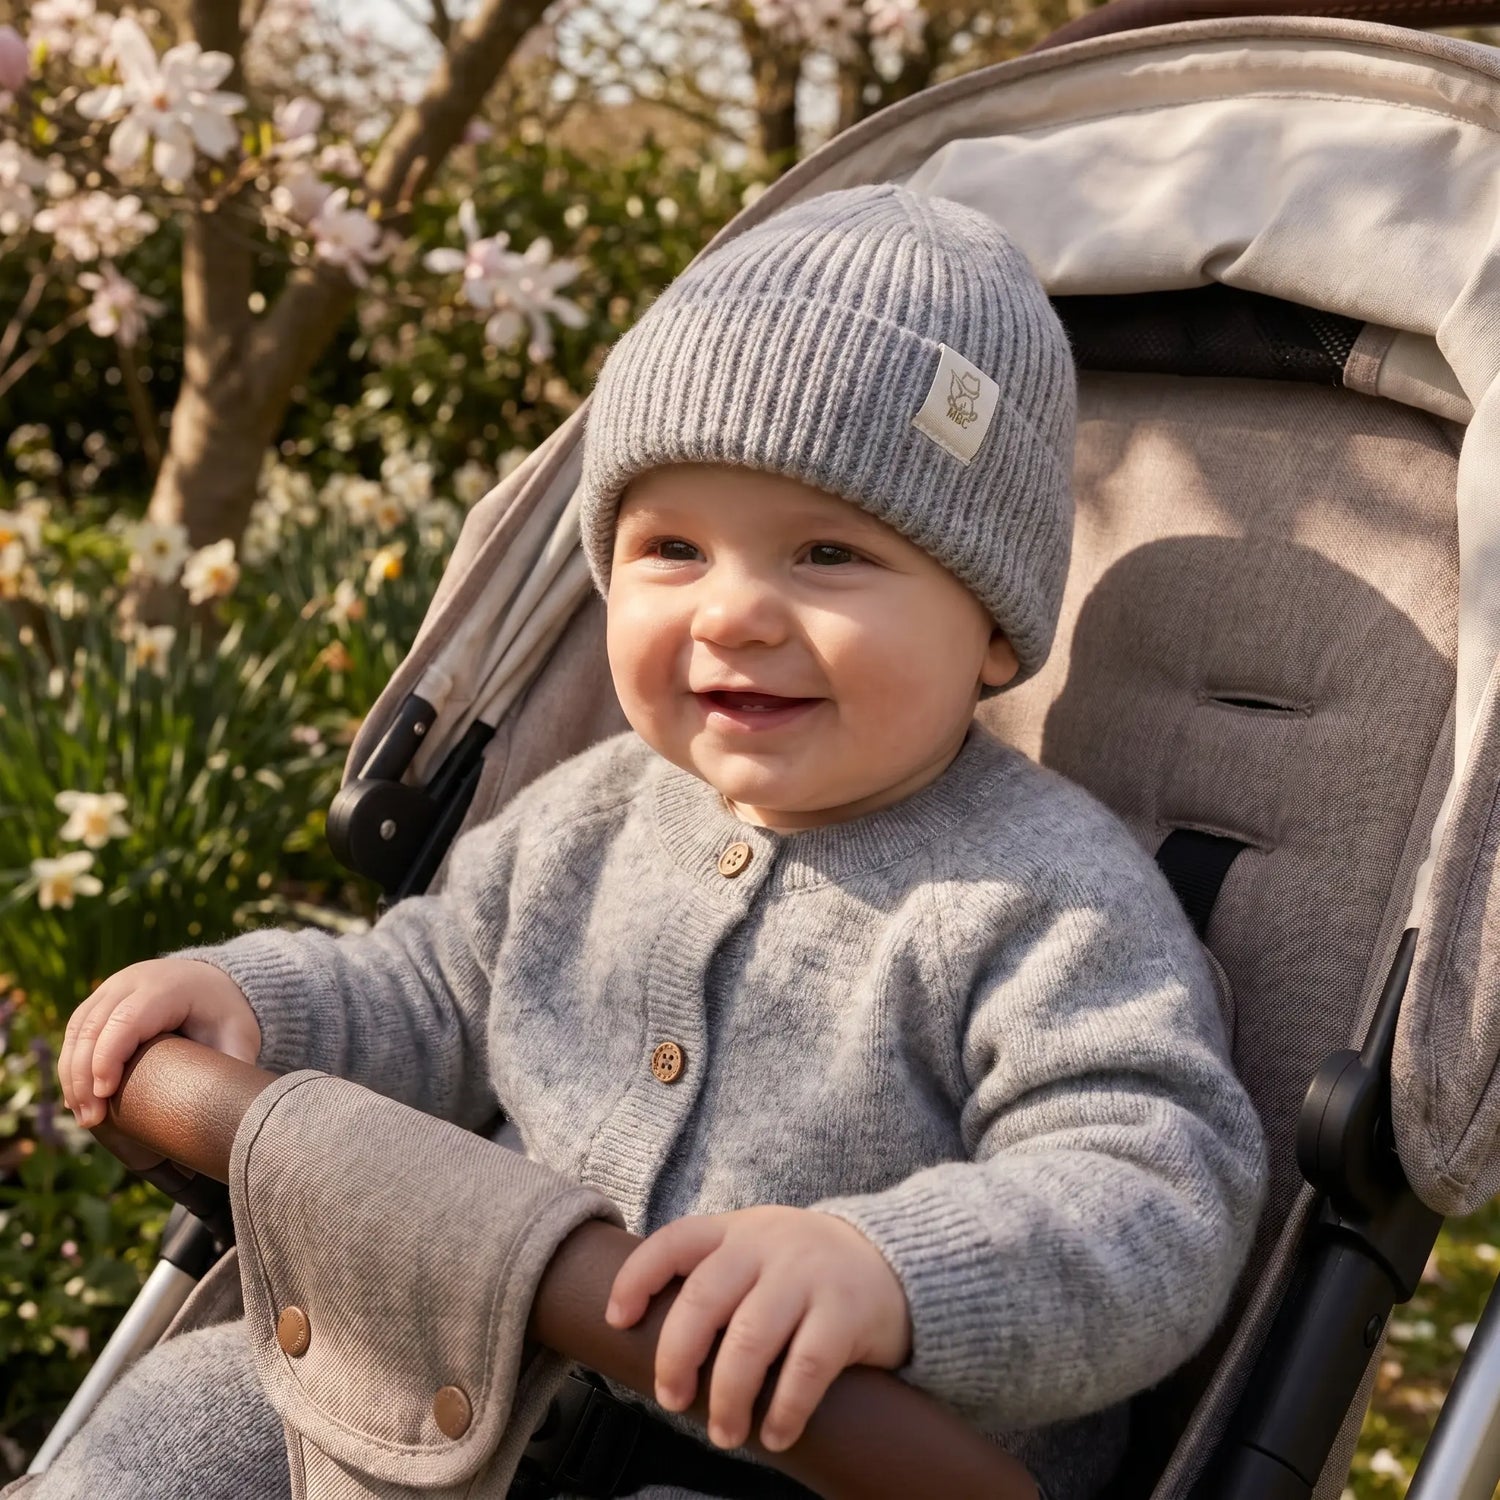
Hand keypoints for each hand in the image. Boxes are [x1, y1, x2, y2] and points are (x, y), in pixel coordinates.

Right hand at [60, 959, 261, 1128]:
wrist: (214, 983)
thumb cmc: (225, 1015)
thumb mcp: (239, 1036)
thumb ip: (233, 1067)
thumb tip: (226, 1109)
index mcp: (168, 986)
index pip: (128, 1019)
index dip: (109, 1056)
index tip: (105, 1094)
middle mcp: (133, 981)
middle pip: (94, 1026)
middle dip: (84, 1075)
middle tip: (91, 1119)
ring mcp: (112, 988)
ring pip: (78, 1030)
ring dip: (73, 1075)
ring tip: (85, 1116)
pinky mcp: (100, 1000)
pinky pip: (75, 1031)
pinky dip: (72, 1064)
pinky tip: (77, 1097)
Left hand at [605, 1206, 911, 1453]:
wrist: (895, 1260)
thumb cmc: (806, 1270)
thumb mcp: (759, 1250)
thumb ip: (715, 1276)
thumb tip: (650, 1342)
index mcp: (737, 1230)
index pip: (674, 1242)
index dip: (637, 1278)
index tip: (619, 1321)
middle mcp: (768, 1245)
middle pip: (704, 1299)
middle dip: (677, 1357)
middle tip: (672, 1399)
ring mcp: (808, 1276)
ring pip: (750, 1339)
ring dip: (728, 1396)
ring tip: (724, 1433)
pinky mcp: (846, 1312)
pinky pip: (806, 1367)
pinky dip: (785, 1409)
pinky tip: (775, 1434)